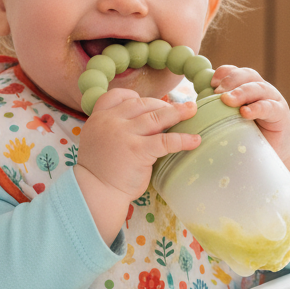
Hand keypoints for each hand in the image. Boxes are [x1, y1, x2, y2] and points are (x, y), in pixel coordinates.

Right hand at [73, 88, 199, 243]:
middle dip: (162, 105)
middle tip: (179, 109)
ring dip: (177, 112)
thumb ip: (114, 129)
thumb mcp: (99, 141)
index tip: (149, 103)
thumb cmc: (100, 171)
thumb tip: (143, 122)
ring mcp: (125, 134)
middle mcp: (111, 121)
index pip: (117, 96)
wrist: (95, 193)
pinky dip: (183, 139)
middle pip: (142, 104)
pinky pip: (165, 140)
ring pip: (156, 117)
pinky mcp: (138, 150)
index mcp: (99, 118)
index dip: (135, 96)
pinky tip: (195, 140)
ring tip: (192, 110)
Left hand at [212, 66, 289, 208]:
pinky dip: (257, 108)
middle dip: (231, 81)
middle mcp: (260, 89)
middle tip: (216, 91)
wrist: (274, 151)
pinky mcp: (281, 114)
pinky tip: (246, 112)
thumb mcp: (231, 120)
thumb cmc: (247, 134)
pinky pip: (270, 107)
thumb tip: (191, 109)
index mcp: (246, 86)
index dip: (224, 73)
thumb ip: (218, 110)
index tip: (210, 82)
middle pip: (247, 75)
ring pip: (258, 87)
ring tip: (228, 100)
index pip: (235, 72)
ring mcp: (272, 99)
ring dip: (242, 92)